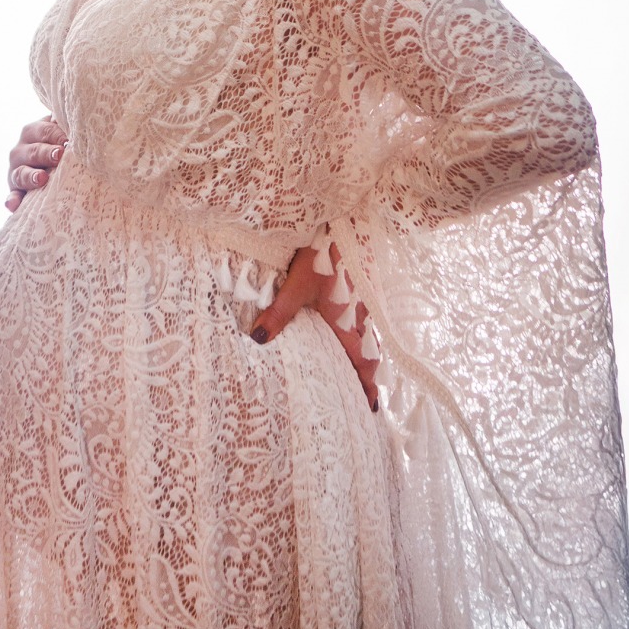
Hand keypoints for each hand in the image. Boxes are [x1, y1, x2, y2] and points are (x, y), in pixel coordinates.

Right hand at [5, 117, 66, 211]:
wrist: (48, 161)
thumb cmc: (59, 143)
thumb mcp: (60, 131)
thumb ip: (65, 126)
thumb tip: (79, 121)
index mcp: (32, 132)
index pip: (44, 131)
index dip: (56, 135)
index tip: (69, 141)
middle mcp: (20, 150)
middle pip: (33, 151)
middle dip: (46, 153)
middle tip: (59, 155)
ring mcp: (16, 171)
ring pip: (21, 173)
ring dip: (31, 176)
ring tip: (42, 178)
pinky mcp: (15, 190)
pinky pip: (12, 196)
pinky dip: (12, 200)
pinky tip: (13, 205)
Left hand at [251, 242, 378, 410]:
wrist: (342, 221)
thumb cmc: (322, 255)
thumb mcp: (297, 285)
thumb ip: (278, 313)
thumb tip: (257, 340)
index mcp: (348, 321)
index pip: (362, 361)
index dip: (367, 385)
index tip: (371, 408)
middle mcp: (360, 314)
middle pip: (369, 352)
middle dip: (367, 374)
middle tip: (364, 396)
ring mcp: (362, 299)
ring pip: (367, 334)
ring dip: (365, 353)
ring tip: (358, 369)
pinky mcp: (359, 285)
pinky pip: (363, 317)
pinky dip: (361, 331)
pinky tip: (350, 328)